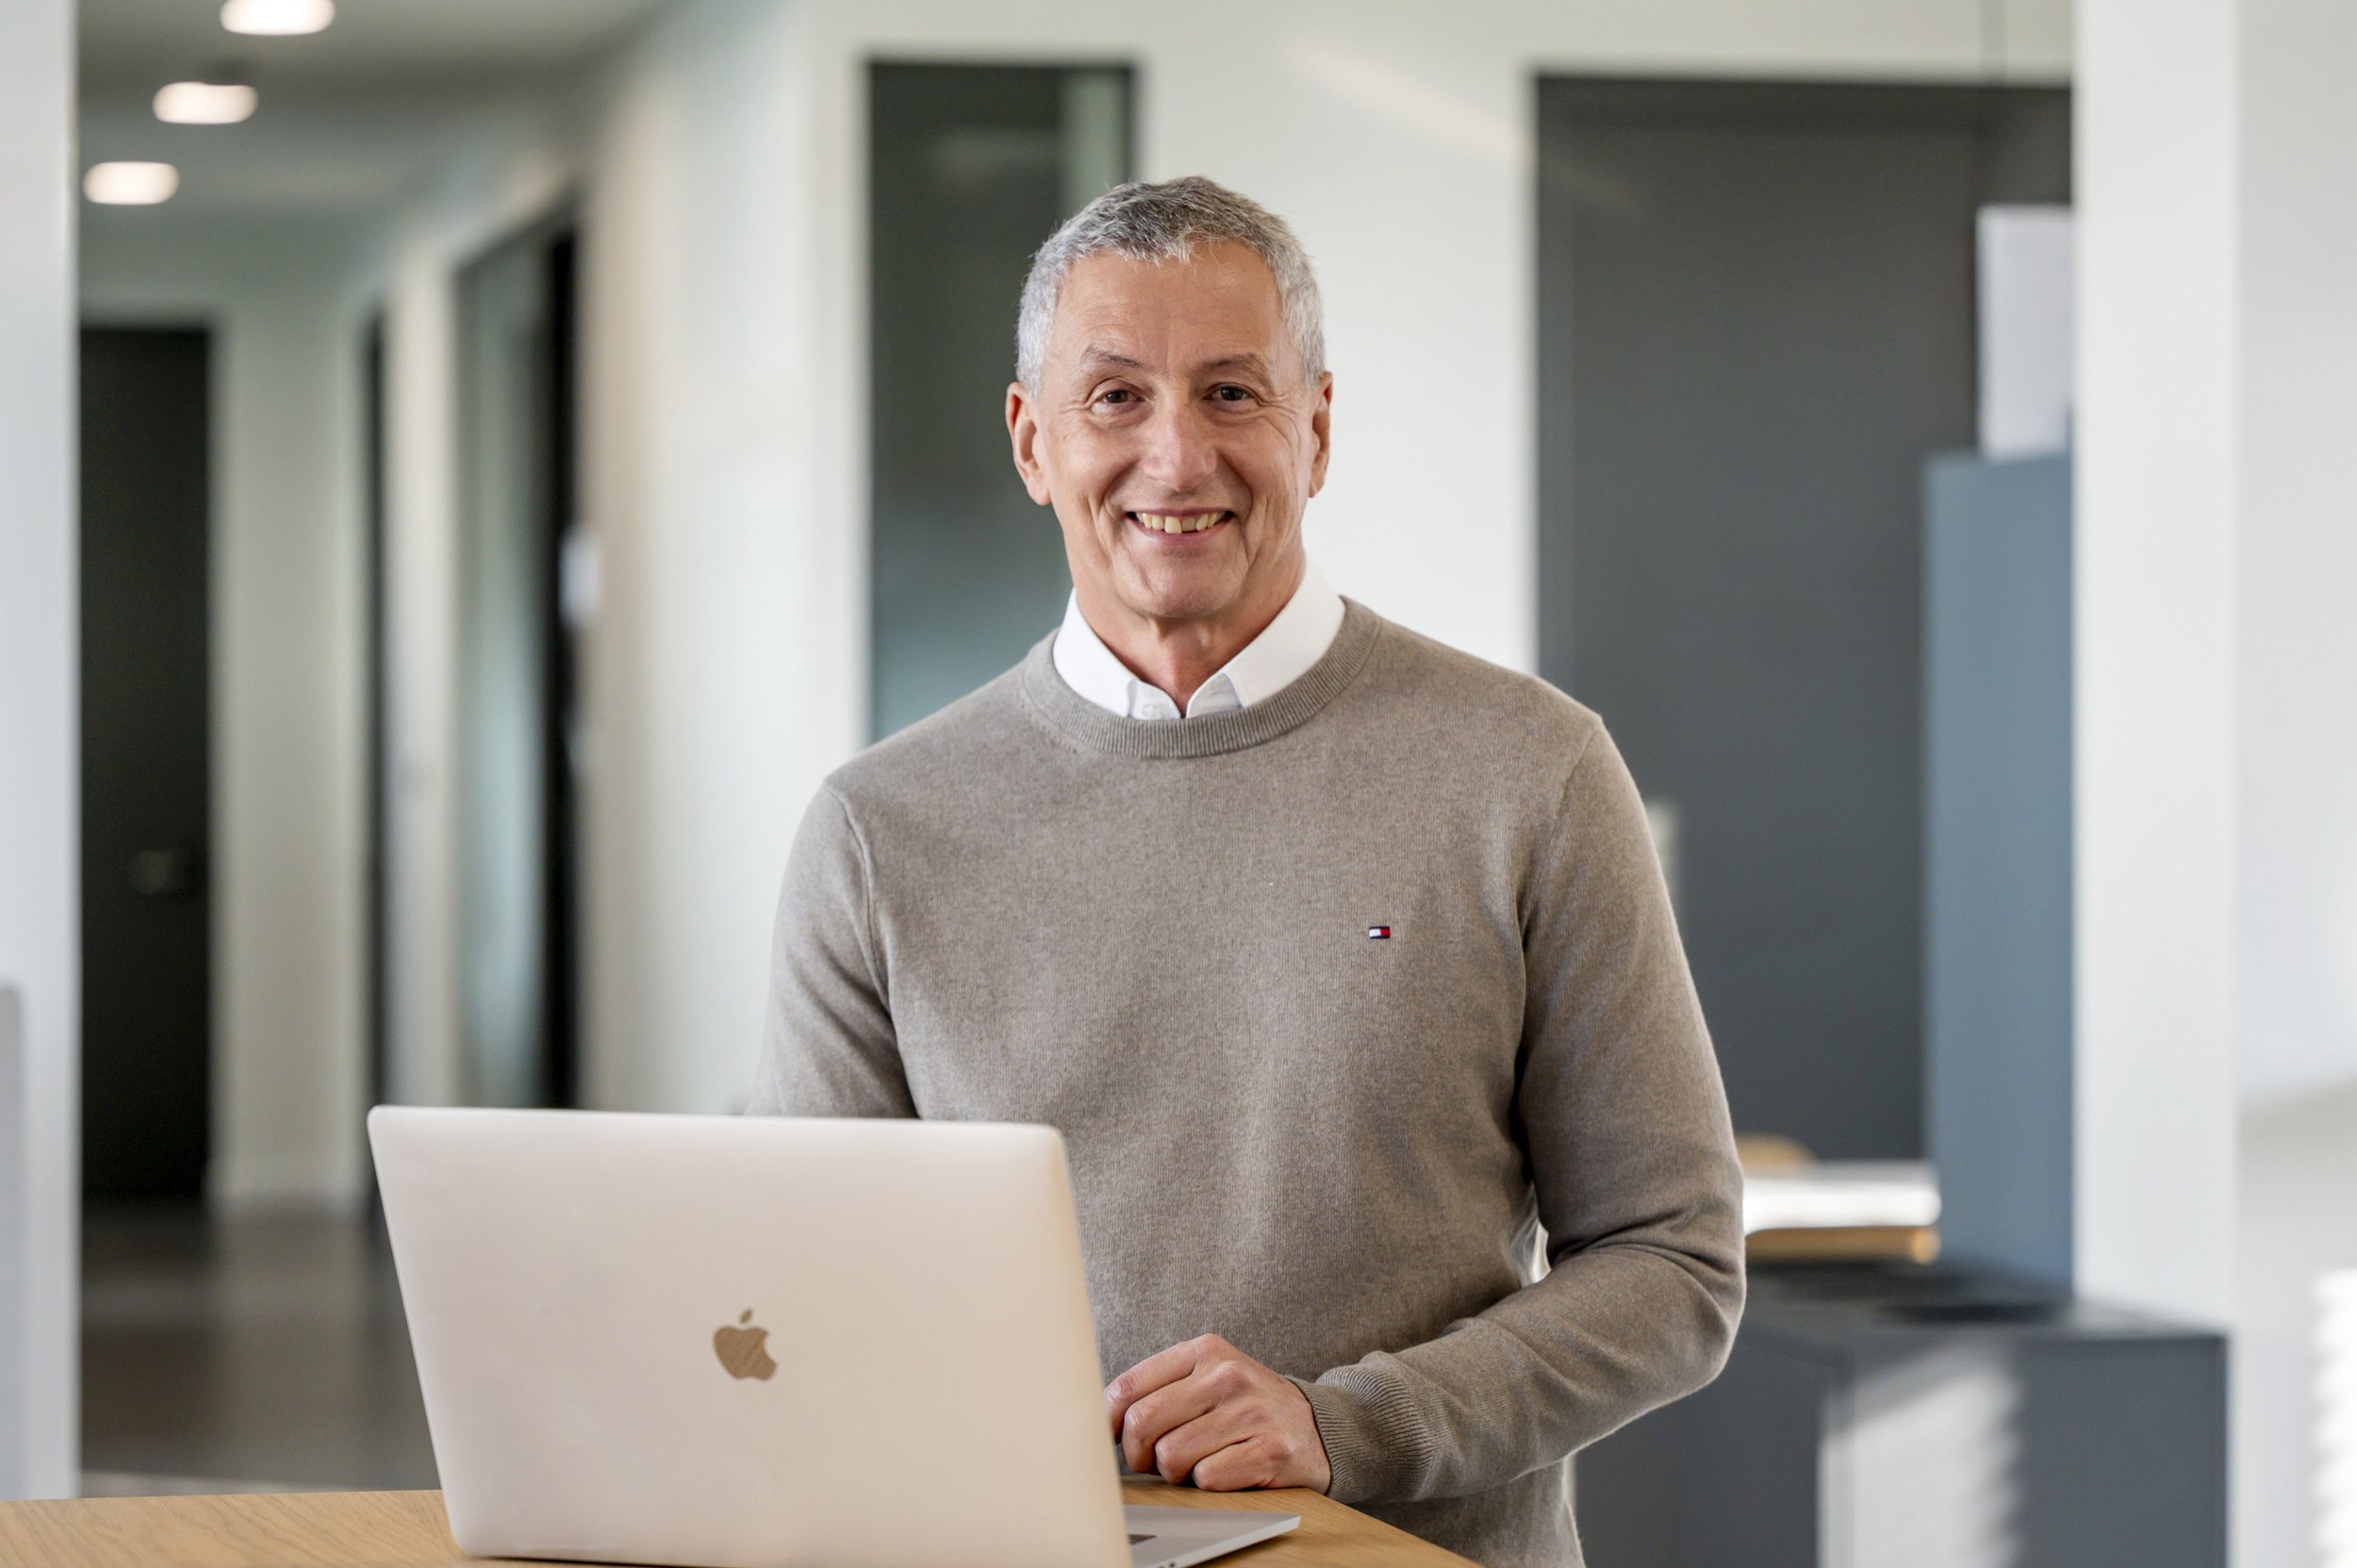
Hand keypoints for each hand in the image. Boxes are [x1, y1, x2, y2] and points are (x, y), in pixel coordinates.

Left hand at [1105, 1333, 1332, 1492]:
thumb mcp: (1207, 1376)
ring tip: (1192, 1464)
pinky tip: (1223, 1471)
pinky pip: (1207, 1479)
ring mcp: (1251, 1413)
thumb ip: (1159, 1387)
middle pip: (1143, 1423)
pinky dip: (1205, 1484)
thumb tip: (1100, 1421)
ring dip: (1173, 1472)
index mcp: (1205, 1351)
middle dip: (1137, 1454)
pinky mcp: (1269, 1451)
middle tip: (1150, 1461)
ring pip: (1171, 1456)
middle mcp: (1227, 1376)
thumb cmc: (1245, 1405)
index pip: (1128, 1387)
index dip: (1108, 1421)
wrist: (1317, 1426)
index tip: (1113, 1438)